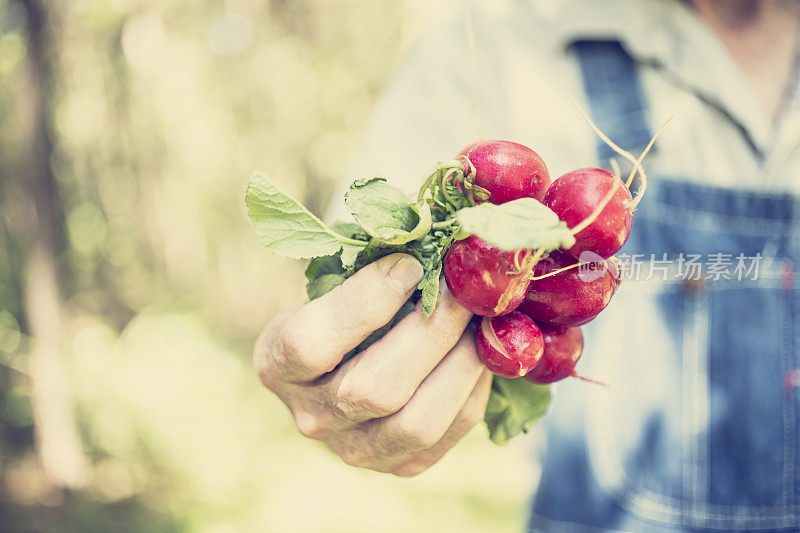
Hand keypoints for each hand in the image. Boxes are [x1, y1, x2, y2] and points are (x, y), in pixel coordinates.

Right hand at [254, 253, 491, 475]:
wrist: (350, 362)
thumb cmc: (345, 305)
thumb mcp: (338, 281)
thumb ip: (370, 265)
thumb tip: (432, 241)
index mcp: (277, 363)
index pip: (310, 344)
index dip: (365, 304)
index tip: (410, 263)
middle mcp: (310, 417)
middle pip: (372, 389)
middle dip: (429, 331)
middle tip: (464, 290)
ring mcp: (355, 450)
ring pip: (416, 422)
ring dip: (461, 363)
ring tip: (482, 320)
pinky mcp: (401, 465)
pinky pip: (450, 432)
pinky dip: (474, 387)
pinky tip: (482, 349)